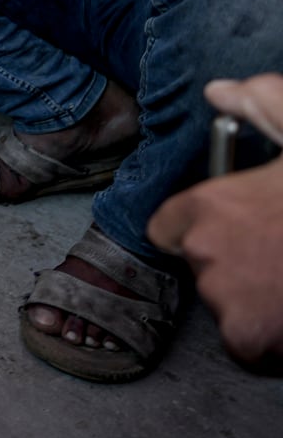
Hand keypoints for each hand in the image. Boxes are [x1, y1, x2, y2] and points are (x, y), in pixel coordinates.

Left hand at [147, 74, 282, 368]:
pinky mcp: (248, 339)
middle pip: (203, 266)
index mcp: (209, 203)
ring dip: (257, 301)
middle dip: (238, 264)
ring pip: (227, 305)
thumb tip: (217, 91)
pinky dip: (272, 340)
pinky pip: (247, 346)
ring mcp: (224, 297)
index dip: (203, 229)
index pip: (168, 227)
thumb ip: (261, 104)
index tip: (237, 231)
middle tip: (282, 256)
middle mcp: (204, 250)